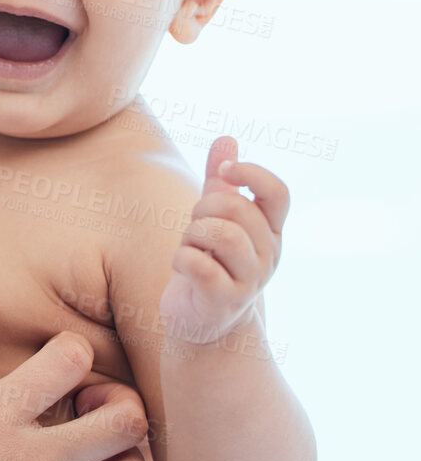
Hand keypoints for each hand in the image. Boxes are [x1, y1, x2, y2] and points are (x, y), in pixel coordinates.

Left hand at [159, 135, 288, 344]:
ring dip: (192, 234)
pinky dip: (182, 258)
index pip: (278, 193)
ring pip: (221, 234)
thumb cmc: (213, 262)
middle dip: (203, 209)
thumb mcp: (218, 218)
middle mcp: (268, 254)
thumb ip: (221, 181)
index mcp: (270, 230)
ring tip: (190, 247)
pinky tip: (181, 265)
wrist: (205, 322)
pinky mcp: (224, 300)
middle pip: (237, 209)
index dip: (251, 174)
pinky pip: (199, 265)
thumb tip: (227, 138)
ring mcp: (250, 280)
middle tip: (194, 227)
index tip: (223, 173)